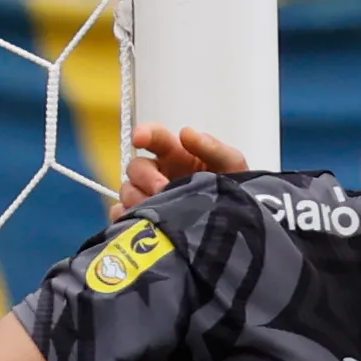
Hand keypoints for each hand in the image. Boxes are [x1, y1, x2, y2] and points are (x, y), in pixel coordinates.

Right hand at [116, 123, 248, 213]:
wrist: (237, 227)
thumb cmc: (233, 189)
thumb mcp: (232, 165)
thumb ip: (213, 147)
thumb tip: (185, 133)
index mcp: (175, 154)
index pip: (154, 137)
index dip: (144, 134)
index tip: (139, 138)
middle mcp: (158, 173)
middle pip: (135, 167)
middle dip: (146, 177)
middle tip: (162, 189)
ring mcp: (149, 197)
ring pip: (127, 191)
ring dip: (137, 199)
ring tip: (157, 211)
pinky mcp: (144, 220)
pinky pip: (123, 216)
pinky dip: (126, 218)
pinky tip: (139, 224)